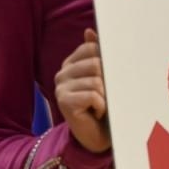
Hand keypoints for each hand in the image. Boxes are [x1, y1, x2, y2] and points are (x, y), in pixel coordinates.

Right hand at [56, 29, 110, 153]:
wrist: (96, 137)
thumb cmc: (102, 106)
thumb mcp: (102, 78)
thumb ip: (97, 55)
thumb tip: (89, 31)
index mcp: (70, 64)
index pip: (91, 49)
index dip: (105, 61)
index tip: (108, 77)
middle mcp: (62, 74)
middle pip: (95, 63)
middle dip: (107, 81)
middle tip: (106, 95)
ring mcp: (61, 88)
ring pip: (96, 81)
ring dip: (105, 97)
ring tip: (100, 106)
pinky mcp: (64, 102)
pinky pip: (93, 96)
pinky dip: (101, 106)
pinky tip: (96, 112)